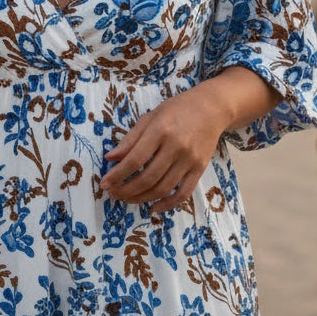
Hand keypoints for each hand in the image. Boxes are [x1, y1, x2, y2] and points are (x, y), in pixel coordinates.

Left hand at [100, 88, 223, 213]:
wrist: (211, 108)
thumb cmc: (176, 109)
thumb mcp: (150, 117)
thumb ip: (130, 139)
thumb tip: (110, 158)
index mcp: (160, 130)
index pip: (135, 159)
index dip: (118, 174)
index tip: (105, 183)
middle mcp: (175, 147)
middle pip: (148, 177)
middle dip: (126, 190)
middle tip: (113, 194)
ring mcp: (189, 160)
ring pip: (163, 188)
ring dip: (142, 198)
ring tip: (127, 199)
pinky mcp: (200, 169)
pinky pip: (183, 194)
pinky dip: (167, 205)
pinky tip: (153, 207)